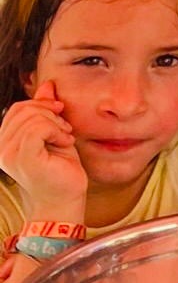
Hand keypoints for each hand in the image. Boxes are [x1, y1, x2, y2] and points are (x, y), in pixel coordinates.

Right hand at [0, 83, 87, 216]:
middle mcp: (1, 148)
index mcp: (4, 141)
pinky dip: (56, 131)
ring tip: (64, 138)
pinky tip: (65, 142)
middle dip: (50, 113)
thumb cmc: (61, 168)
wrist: (66, 198)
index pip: (18, 108)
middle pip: (24, 109)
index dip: (42, 105)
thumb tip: (47, 84)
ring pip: (33, 118)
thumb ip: (47, 110)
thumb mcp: (54, 132)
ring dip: (56, 124)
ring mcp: (9, 154)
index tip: (60, 116)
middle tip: (64, 129)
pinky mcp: (23, 158)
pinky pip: (38, 128)